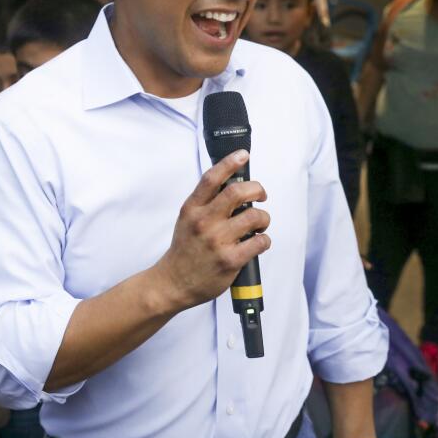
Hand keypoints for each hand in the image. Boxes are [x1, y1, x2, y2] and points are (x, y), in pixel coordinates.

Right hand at [150, 150, 270, 312]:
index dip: (230, 162)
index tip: (242, 155)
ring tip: (259, 224)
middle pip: (238, 192)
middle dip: (258, 190)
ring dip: (263, 218)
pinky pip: (259, 242)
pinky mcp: (230, 260)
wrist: (173, 282)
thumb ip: (205, 203)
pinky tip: (258, 242)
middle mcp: (204, 222)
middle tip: (261, 196)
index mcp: (192, 209)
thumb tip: (232, 185)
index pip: (212, 178)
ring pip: (254, 216)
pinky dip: (265, 240)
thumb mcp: (186, 219)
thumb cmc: (184, 249)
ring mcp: (217, 241)